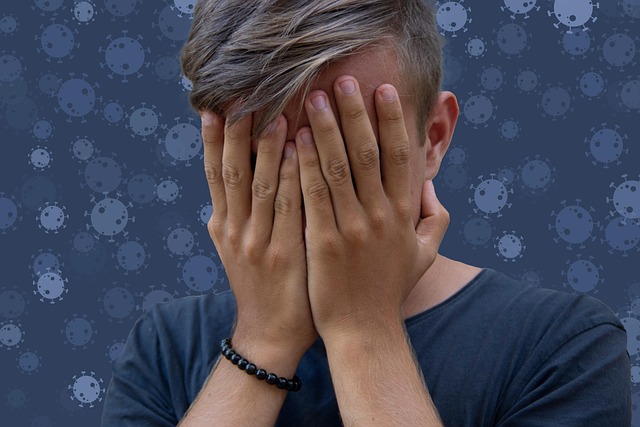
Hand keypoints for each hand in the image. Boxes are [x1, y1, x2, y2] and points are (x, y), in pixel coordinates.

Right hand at [201, 111, 317, 351]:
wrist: (270, 334)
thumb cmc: (261, 286)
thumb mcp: (236, 249)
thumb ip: (234, 215)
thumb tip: (229, 181)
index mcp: (222, 226)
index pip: (214, 175)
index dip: (211, 142)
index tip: (211, 107)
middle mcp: (234, 231)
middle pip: (231, 173)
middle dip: (234, 134)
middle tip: (239, 95)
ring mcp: (258, 243)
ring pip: (259, 186)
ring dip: (265, 149)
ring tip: (273, 112)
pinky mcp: (285, 254)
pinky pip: (289, 209)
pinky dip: (292, 178)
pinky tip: (299, 152)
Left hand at [293, 77, 449, 340]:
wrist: (365, 331)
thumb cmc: (391, 290)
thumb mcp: (424, 254)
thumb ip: (434, 217)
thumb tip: (428, 185)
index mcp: (404, 215)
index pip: (401, 157)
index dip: (393, 121)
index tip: (382, 91)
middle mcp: (380, 216)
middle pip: (369, 154)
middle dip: (355, 114)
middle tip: (342, 80)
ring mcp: (351, 229)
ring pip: (338, 169)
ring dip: (326, 130)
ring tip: (314, 99)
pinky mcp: (324, 243)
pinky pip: (313, 196)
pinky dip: (305, 166)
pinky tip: (295, 141)